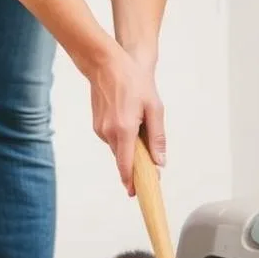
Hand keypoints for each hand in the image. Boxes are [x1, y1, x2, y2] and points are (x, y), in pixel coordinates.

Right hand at [86, 46, 165, 195]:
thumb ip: (157, 137)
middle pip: (123, 160)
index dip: (131, 181)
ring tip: (140, 129)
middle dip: (134, 166)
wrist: (106, 64)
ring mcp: (100, 130)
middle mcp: (109, 133)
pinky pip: (112, 139)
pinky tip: (129, 122)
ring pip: (118, 149)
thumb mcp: (154, 108)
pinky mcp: (97, 126)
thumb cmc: (133, 82)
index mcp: (124, 130)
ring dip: (129, 148)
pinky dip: (122, 138)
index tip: (135, 193)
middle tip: (149, 169)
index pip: (126, 165)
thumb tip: (160, 161)